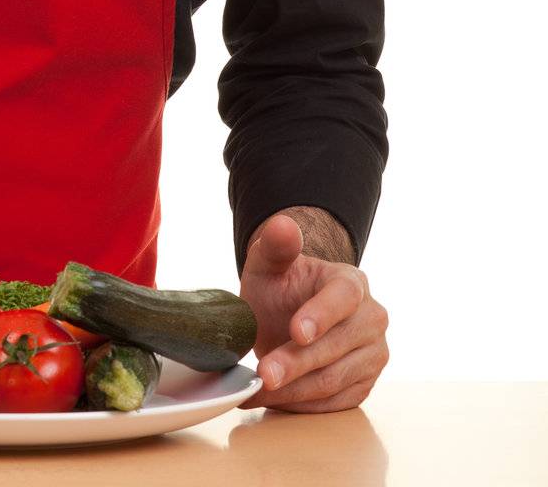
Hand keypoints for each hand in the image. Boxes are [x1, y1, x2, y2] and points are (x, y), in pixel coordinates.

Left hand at [237, 213, 388, 412]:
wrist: (291, 313)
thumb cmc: (281, 287)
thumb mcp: (269, 263)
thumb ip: (275, 245)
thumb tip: (282, 225)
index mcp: (352, 282)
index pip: (343, 298)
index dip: (321, 316)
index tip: (295, 331)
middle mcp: (371, 318)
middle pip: (335, 347)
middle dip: (295, 363)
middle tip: (262, 374)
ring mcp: (373, 354)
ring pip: (333, 380)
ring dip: (293, 391)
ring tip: (258, 391)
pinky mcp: (365, 384)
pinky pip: (334, 403)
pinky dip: (301, 405)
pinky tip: (274, 400)